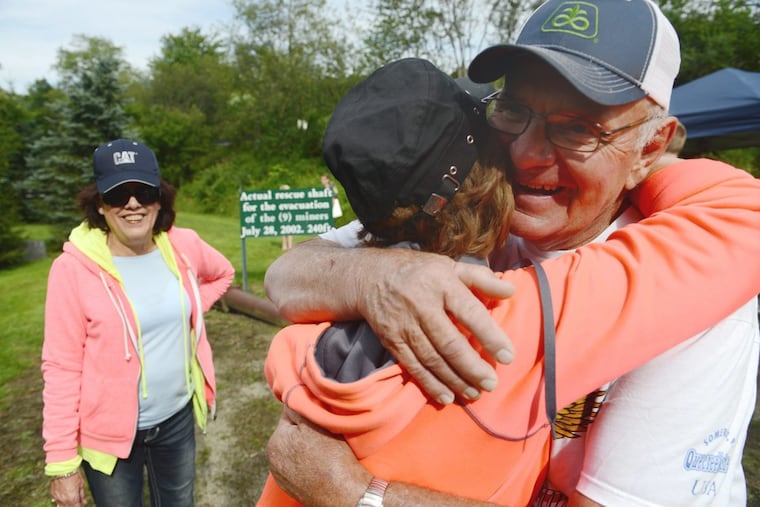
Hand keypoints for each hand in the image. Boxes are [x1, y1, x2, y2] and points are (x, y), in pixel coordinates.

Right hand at [50, 470, 86, 505]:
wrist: (62, 469)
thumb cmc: (73, 475)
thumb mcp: (81, 484)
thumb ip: (82, 495)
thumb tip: (84, 502)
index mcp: (73, 499)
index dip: (80, 505)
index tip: (81, 503)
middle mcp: (65, 501)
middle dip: (73, 505)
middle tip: (76, 501)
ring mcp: (57, 498)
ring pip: (62, 506)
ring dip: (66, 505)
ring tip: (70, 499)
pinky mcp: (53, 494)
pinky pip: (56, 501)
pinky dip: (60, 500)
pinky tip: (63, 497)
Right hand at [265, 238, 515, 404]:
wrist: (369, 277)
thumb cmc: (419, 271)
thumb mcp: (449, 265)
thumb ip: (480, 279)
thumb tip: (511, 290)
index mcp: (441, 283)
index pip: (469, 311)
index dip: (489, 335)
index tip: (508, 355)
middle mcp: (422, 304)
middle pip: (449, 342)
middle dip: (472, 367)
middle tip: (492, 383)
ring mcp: (404, 324)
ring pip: (432, 358)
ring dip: (454, 380)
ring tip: (475, 393)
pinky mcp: (392, 340)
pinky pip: (412, 365)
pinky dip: (429, 383)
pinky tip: (446, 396)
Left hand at [267, 408, 369, 506]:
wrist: (344, 494)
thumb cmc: (331, 457)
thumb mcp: (315, 422)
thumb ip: (299, 405)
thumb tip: (290, 391)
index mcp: (275, 440)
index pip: (290, 414)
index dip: (308, 413)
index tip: (322, 418)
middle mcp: (273, 459)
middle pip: (292, 433)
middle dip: (306, 431)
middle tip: (325, 433)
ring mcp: (281, 476)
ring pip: (296, 450)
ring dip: (307, 447)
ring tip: (326, 451)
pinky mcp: (292, 488)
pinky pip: (300, 466)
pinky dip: (309, 463)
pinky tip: (323, 465)